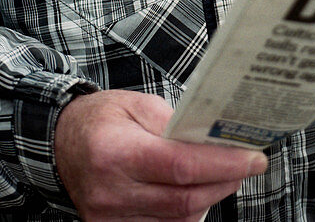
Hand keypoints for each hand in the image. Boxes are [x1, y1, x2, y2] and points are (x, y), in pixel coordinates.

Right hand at [54, 89, 266, 220]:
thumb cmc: (100, 119)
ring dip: (208, 200)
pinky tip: (195, 193)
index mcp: (115, 152)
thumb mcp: (137, 104)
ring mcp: (109, 219)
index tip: (253, 157)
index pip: (180, 167)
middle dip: (224, 182)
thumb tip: (213, 141)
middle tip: (247, 164)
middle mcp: (111, 193)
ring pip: (176, 221)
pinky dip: (185, 215)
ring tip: (223, 174)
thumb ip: (174, 124)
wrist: (60, 143)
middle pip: (183, 200)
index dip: (222, 165)